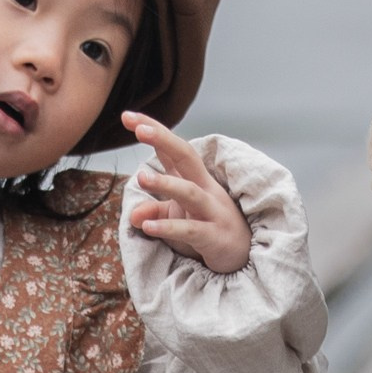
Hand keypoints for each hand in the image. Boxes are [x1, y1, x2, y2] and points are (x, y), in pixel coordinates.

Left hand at [122, 114, 250, 277]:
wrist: (244, 256)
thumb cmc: (209, 229)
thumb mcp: (177, 217)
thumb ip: (154, 210)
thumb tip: (133, 214)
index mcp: (196, 179)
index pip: (174, 149)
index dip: (154, 131)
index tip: (128, 116)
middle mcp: (205, 189)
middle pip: (186, 156)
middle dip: (163, 139)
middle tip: (139, 128)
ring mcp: (212, 212)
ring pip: (189, 192)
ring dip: (165, 183)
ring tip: (141, 177)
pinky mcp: (213, 237)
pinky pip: (190, 229)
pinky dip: (168, 227)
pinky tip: (148, 227)